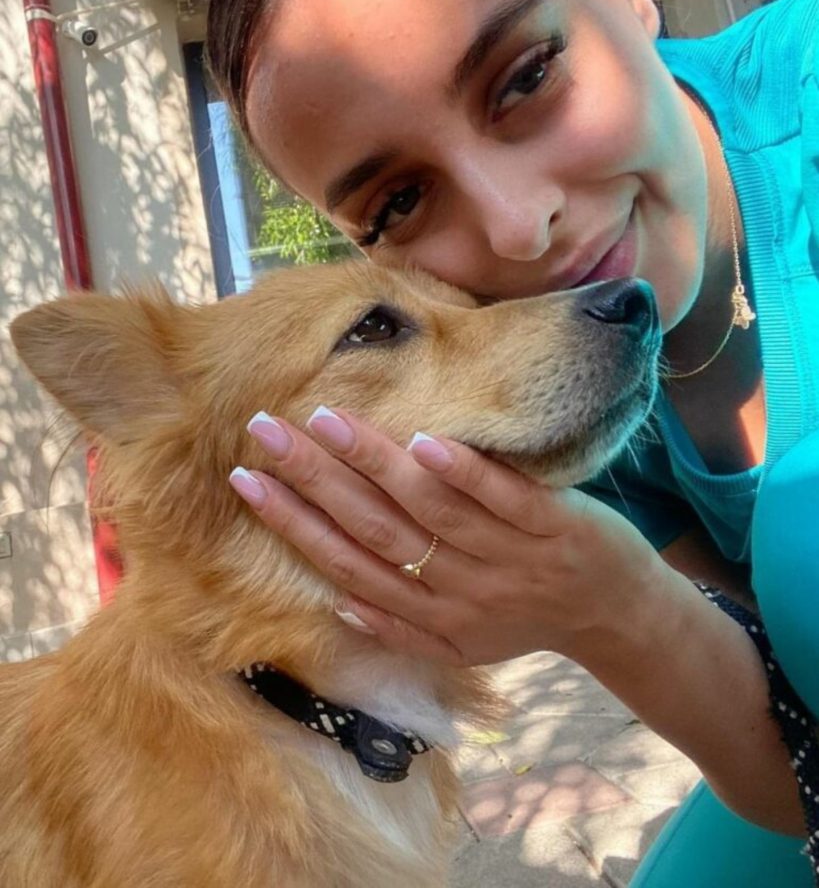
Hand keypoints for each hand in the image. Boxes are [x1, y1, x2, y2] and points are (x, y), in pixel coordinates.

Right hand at [229, 406, 665, 666]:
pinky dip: (467, 474)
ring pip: (431, 510)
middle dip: (314, 481)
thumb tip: (334, 600)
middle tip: (266, 432)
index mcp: (430, 618)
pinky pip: (507, 500)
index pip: (346, 565)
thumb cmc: (530, 617)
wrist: (620, 618)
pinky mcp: (559, 530)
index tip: (249, 480)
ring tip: (326, 421)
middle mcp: (462, 591)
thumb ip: (401, 626)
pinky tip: (424, 441)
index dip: (294, 524)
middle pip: (376, 532)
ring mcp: (511, 559)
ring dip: (375, 466)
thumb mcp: (461, 643)